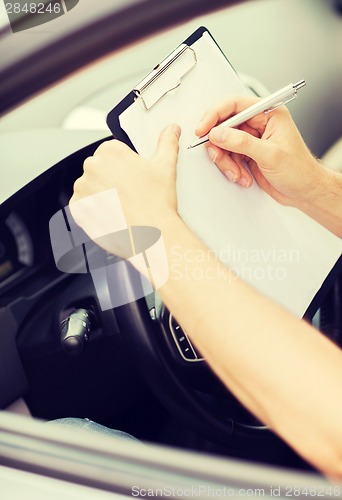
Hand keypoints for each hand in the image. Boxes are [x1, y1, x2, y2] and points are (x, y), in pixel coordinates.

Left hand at [69, 124, 180, 250]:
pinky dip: (93, 210)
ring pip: (90, 188)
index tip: (132, 179)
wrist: (151, 235)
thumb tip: (171, 130)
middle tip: (129, 194)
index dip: (123, 167)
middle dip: (111, 181)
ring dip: (100, 195)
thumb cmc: (156, 204)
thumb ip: (167, 143)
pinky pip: (82, 206)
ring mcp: (82, 188)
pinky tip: (112, 214)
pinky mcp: (77, 208)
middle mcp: (92, 166)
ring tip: (122, 206)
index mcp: (110, 151)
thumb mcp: (166, 167)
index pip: (111, 154)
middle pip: (98, 170)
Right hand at [196, 96, 319, 206]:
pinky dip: (231, 169)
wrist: (304, 192)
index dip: (215, 116)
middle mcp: (259, 124)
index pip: (234, 105)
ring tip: (238, 173)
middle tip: (219, 157)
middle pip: (225, 126)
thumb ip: (242, 143)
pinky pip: (228, 157)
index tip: (203, 129)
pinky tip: (243, 177)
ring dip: (227, 162)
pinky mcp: (247, 154)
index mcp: (269, 113)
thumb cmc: (299, 171)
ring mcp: (252, 139)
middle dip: (220, 145)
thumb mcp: (270, 155)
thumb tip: (219, 134)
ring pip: (224, 144)